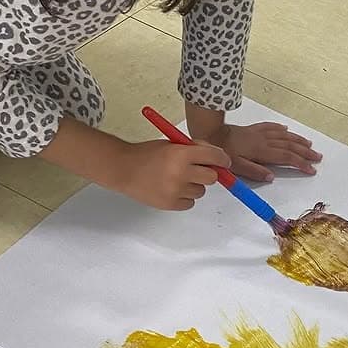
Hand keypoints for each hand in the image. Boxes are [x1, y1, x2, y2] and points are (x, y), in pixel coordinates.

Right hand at [111, 139, 231, 210]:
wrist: (124, 169)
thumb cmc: (147, 154)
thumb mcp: (172, 144)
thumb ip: (195, 149)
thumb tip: (218, 158)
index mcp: (182, 154)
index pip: (214, 157)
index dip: (222, 160)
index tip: (224, 162)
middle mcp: (181, 172)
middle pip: (212, 177)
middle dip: (208, 173)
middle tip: (197, 170)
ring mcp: (176, 190)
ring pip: (201, 191)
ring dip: (194, 185)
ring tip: (177, 179)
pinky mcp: (170, 204)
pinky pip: (190, 203)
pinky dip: (185, 197)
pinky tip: (171, 189)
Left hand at [195, 121, 321, 184]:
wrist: (210, 134)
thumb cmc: (222, 152)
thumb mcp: (236, 167)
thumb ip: (254, 172)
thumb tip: (272, 177)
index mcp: (262, 151)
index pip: (286, 158)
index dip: (301, 164)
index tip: (312, 170)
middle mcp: (264, 141)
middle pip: (289, 146)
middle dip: (305, 152)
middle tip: (318, 157)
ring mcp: (259, 133)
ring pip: (283, 135)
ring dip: (298, 140)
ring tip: (309, 144)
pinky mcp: (252, 129)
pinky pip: (270, 127)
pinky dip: (280, 128)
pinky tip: (286, 129)